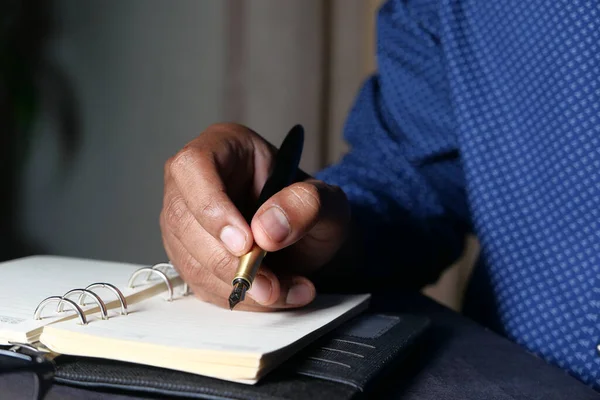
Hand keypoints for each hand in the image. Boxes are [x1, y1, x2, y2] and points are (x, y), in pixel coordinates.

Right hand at [160, 123, 350, 310]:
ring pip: (189, 260)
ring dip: (237, 287)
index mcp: (221, 147)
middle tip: (269, 284)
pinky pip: (201, 285)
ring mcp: (186, 221)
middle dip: (228, 262)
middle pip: (184, 221)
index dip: (211, 207)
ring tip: (284, 292)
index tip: (244, 242)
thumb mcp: (327, 200)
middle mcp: (193, 183)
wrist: (308, 237)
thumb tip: (267, 229)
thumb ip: (306, 205)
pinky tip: (273, 296)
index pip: (193, 168)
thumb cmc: (310, 207)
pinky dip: (239, 300)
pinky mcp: (189, 256)